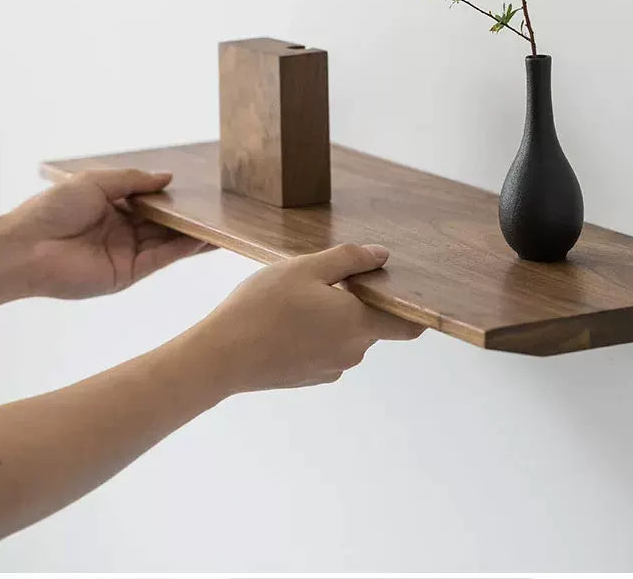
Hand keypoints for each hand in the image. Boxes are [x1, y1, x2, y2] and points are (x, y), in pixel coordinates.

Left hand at [0, 169, 211, 301]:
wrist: (28, 248)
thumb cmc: (52, 210)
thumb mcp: (96, 182)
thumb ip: (134, 180)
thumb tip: (167, 178)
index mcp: (111, 208)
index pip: (151, 203)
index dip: (173, 197)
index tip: (199, 191)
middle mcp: (122, 231)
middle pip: (165, 223)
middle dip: (190, 216)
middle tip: (220, 209)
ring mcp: (128, 252)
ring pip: (169, 241)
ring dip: (195, 233)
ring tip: (224, 224)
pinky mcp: (130, 272)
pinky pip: (163, 257)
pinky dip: (185, 248)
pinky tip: (205, 238)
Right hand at [186, 243, 424, 393]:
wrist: (221, 357)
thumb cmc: (262, 307)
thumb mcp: (305, 268)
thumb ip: (349, 259)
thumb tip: (382, 256)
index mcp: (358, 325)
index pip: (409, 326)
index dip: (411, 306)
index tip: (399, 287)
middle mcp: (352, 352)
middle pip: (371, 322)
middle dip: (356, 300)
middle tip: (321, 278)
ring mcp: (330, 368)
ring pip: (345, 334)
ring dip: (332, 315)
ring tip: (295, 298)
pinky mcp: (309, 377)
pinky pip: (325, 348)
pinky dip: (314, 333)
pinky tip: (284, 320)